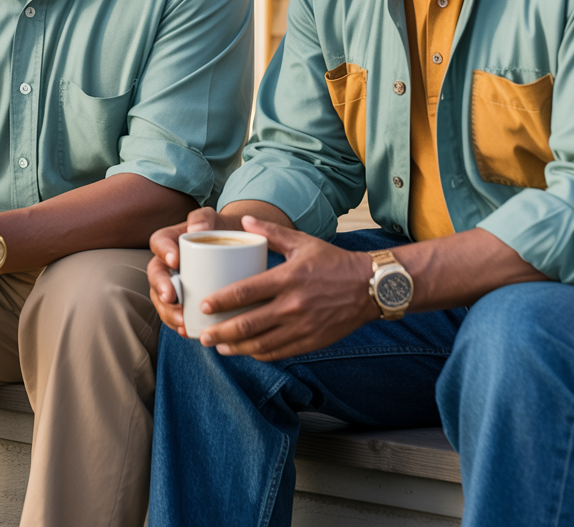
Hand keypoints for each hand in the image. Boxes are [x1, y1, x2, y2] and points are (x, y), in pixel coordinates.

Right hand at [148, 207, 236, 333]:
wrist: (238, 247)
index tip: (175, 260)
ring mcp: (175, 283)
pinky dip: (179, 323)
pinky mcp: (184, 300)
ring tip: (181, 321)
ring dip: (168, 312)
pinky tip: (188, 331)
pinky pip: (176, 313)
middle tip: (171, 297)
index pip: (159, 241)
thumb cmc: (223, 230)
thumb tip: (196, 231)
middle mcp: (168, 263)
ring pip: (162, 298)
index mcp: (172, 239)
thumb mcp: (214, 219)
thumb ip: (203, 218)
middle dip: (160, 287)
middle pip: (156, 274)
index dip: (163, 251)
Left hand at [194, 215, 379, 360]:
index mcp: (288, 278)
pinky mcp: (311, 342)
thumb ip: (272, 233)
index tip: (204, 305)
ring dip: (236, 347)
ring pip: (261, 344)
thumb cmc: (333, 261)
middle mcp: (293, 305)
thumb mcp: (302, 242)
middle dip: (221, 332)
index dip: (221, 301)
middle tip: (203, 336)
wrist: (370, 286)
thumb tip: (243, 220)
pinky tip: (247, 350)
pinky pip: (279, 352)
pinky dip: (259, 353)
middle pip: (248, 324)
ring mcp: (302, 327)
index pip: (246, 292)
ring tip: (219, 346)